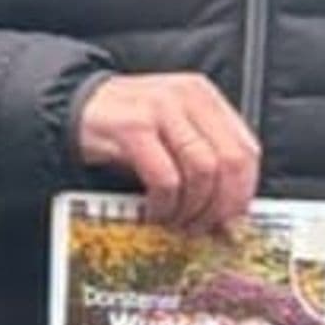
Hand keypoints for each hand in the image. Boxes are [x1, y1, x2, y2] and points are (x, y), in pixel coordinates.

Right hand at [72, 71, 261, 232]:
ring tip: (178, 221)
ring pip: (202, 171)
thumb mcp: (173, 132)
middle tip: (207, 226)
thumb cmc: (128, 126)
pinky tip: (156, 212)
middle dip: (222, 204)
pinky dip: (165, 205)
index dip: (244, 191)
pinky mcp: (133, 128)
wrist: (77, 107)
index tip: (233, 218)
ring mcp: (160, 109)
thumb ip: (203, 160)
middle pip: (230, 161)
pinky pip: (165, 179)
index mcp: (204, 97)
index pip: (247, 148)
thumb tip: (228, 213)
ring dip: (192, 208)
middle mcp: (187, 98)